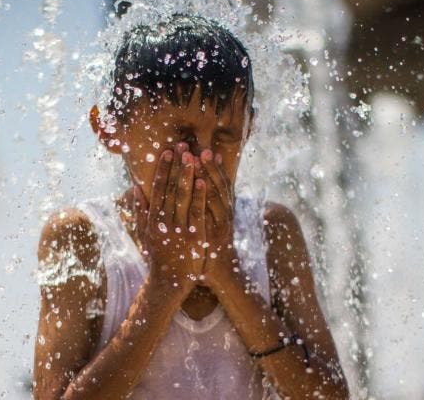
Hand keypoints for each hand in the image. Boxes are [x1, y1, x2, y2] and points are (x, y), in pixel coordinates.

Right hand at [133, 144, 207, 287]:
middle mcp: (164, 222)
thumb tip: (135, 188)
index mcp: (152, 218)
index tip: (167, 151)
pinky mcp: (194, 237)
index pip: (157, 188)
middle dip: (177, 166)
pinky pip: (198, 213)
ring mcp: (179, 229)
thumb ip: (139, 211)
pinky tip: (204, 181)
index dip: (163, 169)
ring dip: (188, 175)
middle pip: (171, 188)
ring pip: (184, 197)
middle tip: (182, 145)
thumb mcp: (143, 233)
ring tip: (193, 156)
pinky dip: (200, 197)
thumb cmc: (157, 256)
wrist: (169, 282)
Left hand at [198, 148, 239, 289]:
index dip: (214, 168)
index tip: (207, 151)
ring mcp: (219, 224)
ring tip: (199, 157)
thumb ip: (210, 206)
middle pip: (218, 185)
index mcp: (223, 211)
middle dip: (209, 166)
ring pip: (216, 193)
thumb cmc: (211, 247)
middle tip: (201, 148)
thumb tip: (202, 184)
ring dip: (208, 173)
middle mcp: (224, 215)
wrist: (218, 274)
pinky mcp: (212, 234)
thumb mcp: (211, 224)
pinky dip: (207, 195)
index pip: (220, 184)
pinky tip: (202, 181)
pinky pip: (210, 210)